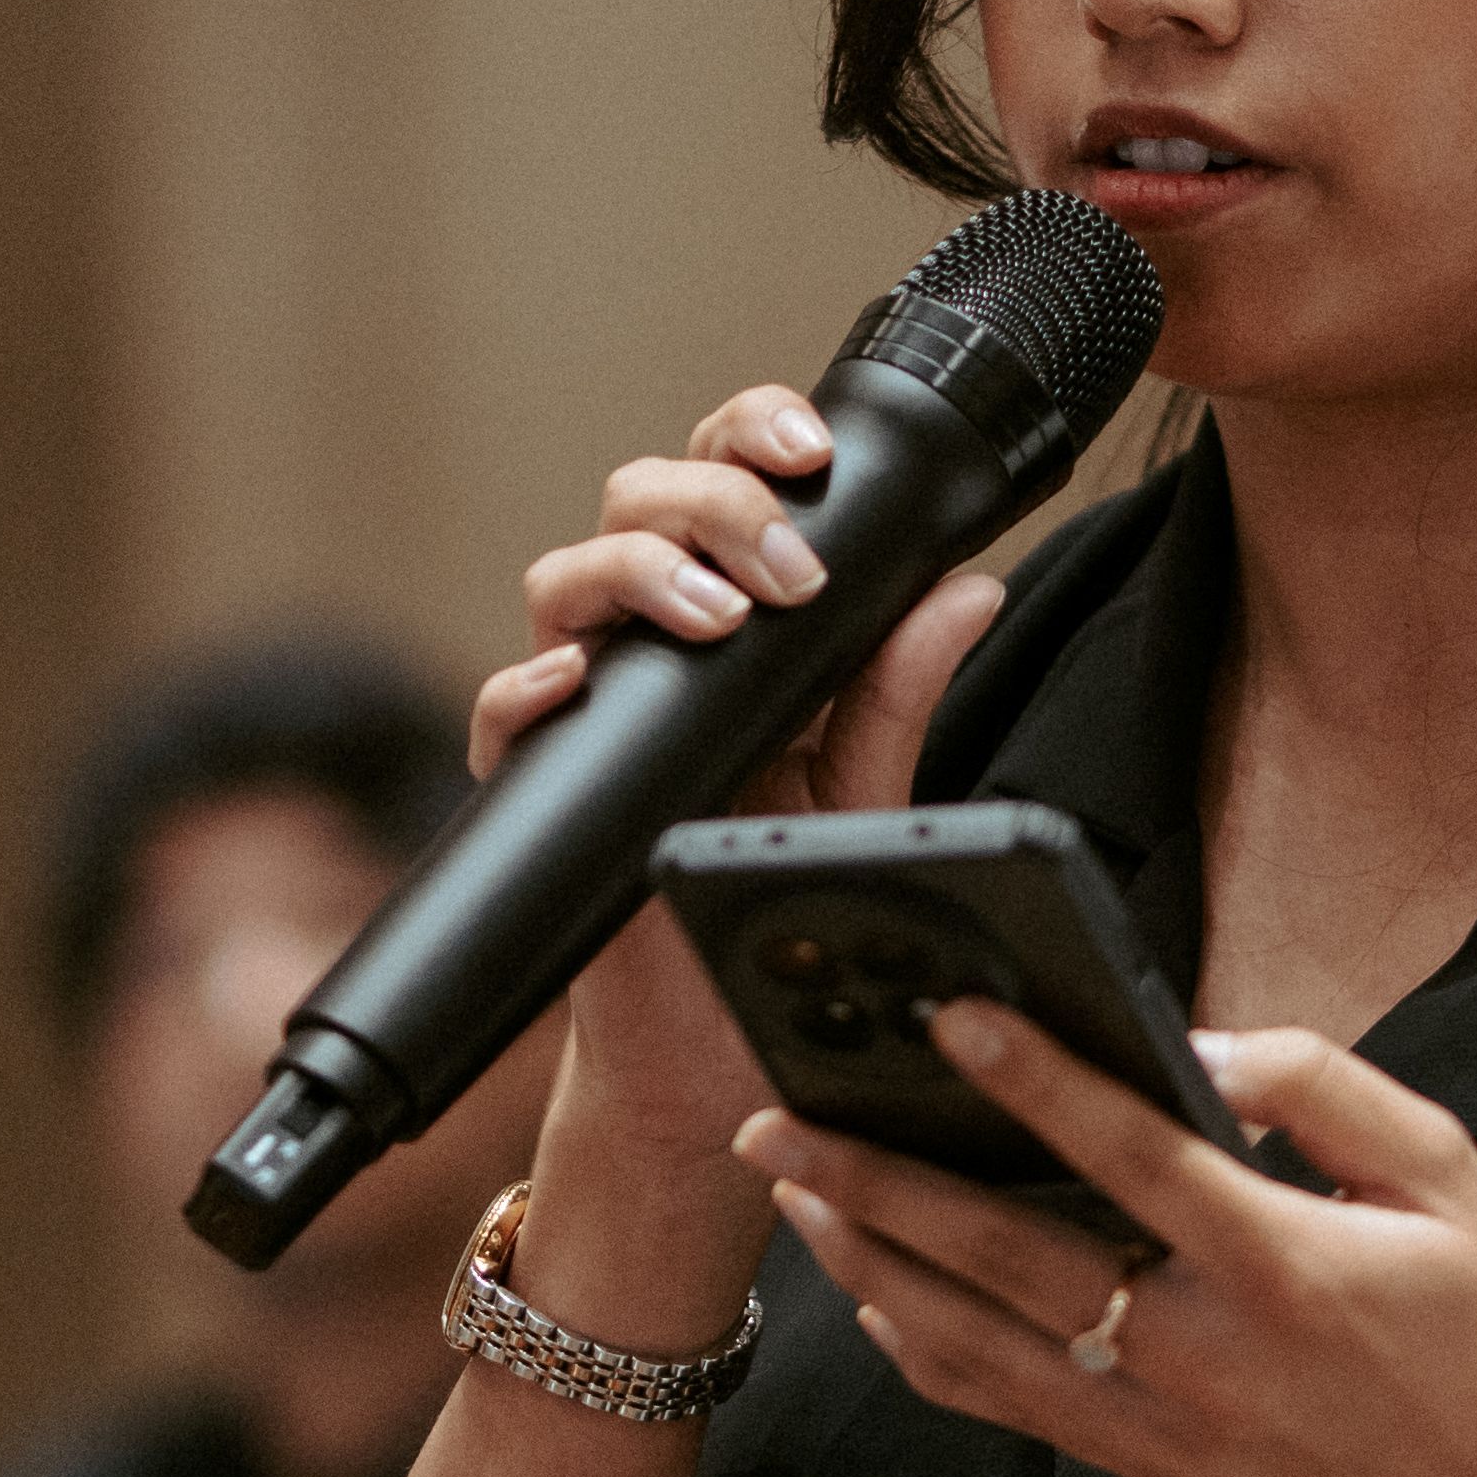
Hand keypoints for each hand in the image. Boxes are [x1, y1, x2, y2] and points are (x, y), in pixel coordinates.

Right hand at [478, 382, 1005, 1313]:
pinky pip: (502, 708)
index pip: (723, 475)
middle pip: (635, 498)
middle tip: (785, 568)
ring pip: (565, 578)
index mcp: (734, 614)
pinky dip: (530, 683)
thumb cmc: (781, 900)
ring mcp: (586, 704)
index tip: (814, 449)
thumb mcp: (864, 790)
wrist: (715, 1046)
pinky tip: (579, 683)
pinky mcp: (535, 783)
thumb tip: (973, 585)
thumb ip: (900, 689)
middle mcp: (649, 640)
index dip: (752, 430)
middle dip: (709, 500)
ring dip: (639, 576)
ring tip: (720, 622)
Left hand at [741, 1001, 1476, 1476]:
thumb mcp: (1448, 1173)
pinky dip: (928, 1352)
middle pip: (1002, 1256)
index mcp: (1283, 1264)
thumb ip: (1323, 1087)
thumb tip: (1200, 1045)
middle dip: (875, 1183)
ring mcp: (1166, 1428)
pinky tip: (878, 1299)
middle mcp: (1203, 1353)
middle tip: (773, 1124)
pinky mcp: (1153, 1474)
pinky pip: (1010, 1408)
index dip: (1031, 1081)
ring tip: (798, 1197)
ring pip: (974, 1345)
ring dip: (870, 1267)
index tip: (946, 1015)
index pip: (1128, 1154)